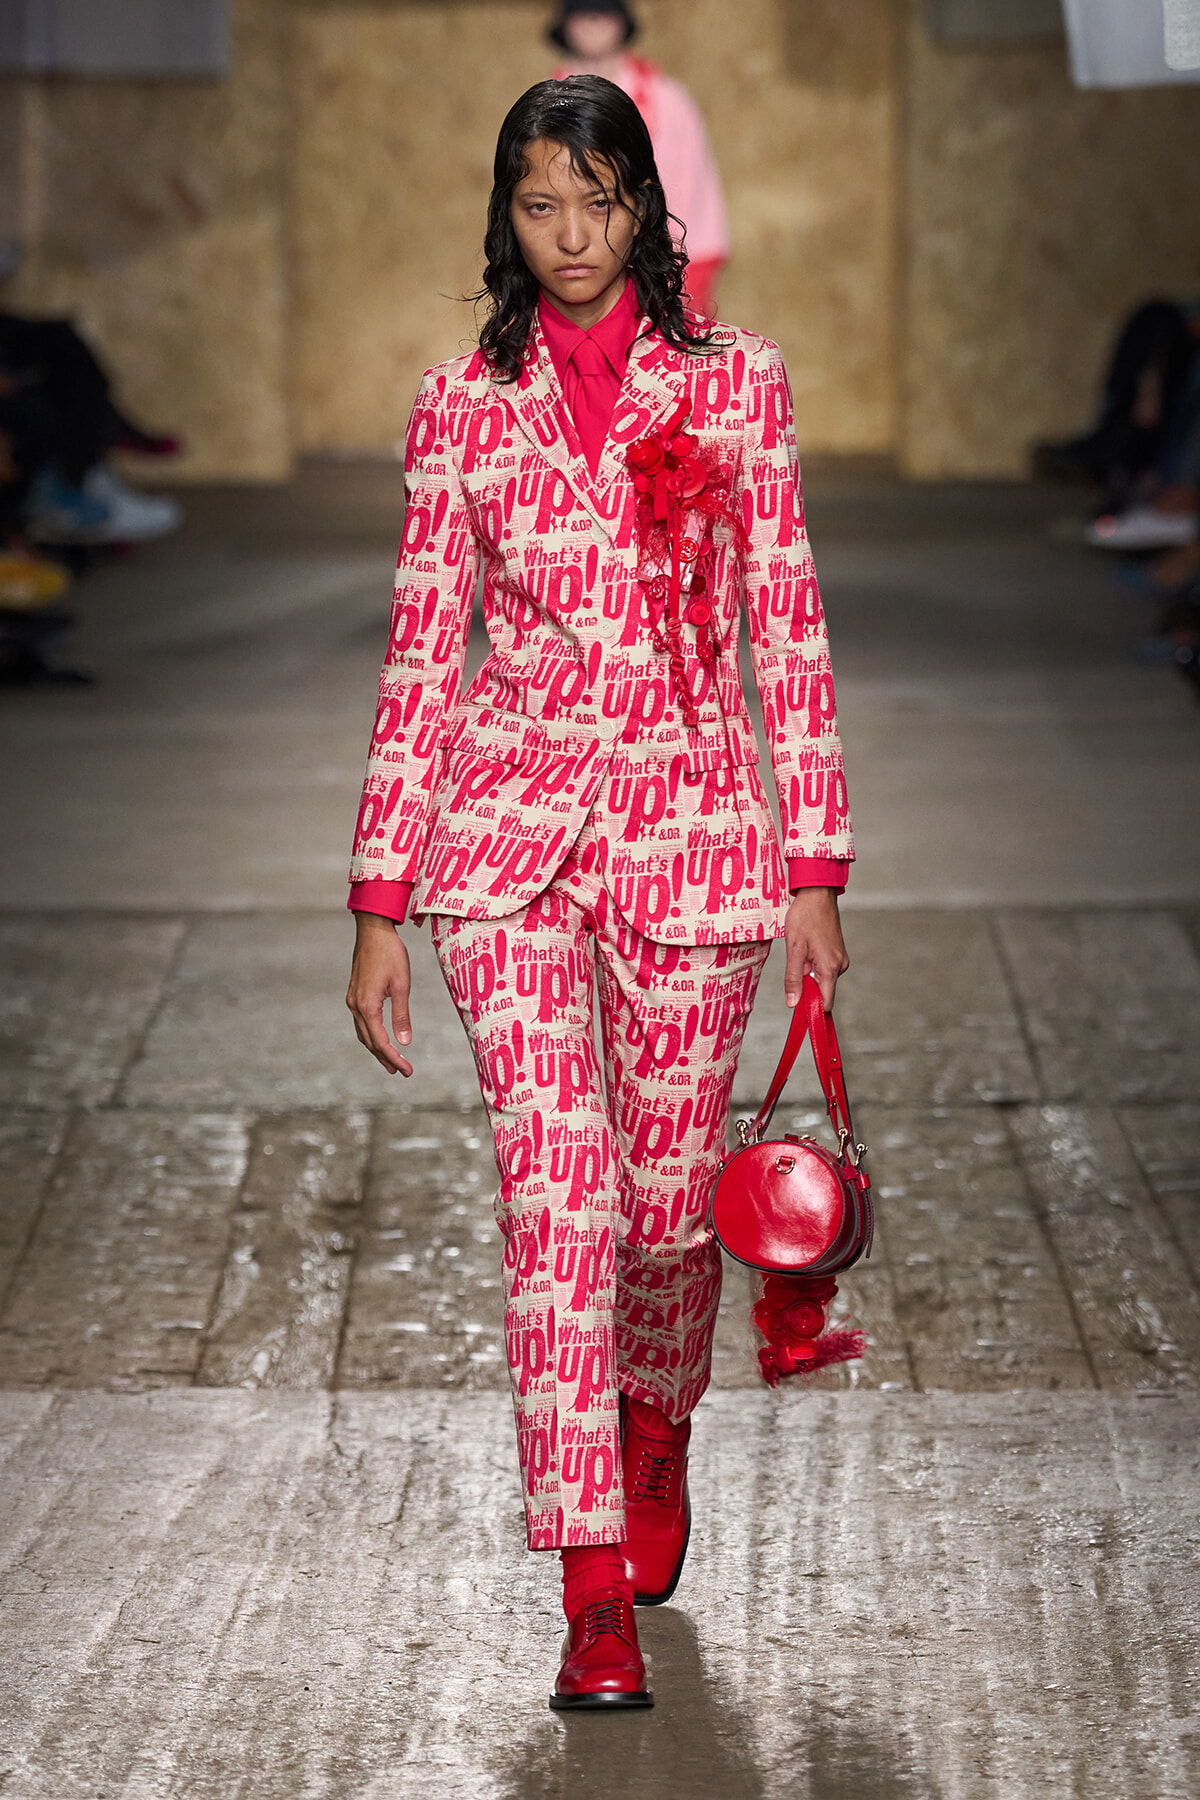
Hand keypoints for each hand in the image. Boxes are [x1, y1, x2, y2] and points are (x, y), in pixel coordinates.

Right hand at [346, 913, 413, 1075]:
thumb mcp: (402, 985)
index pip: (380, 1042)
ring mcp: (352, 1000)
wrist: (373, 930)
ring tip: (390, 1061)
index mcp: (367, 1006)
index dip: (394, 1058)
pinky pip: (361, 1022)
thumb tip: (404, 1042)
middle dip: (385, 1058)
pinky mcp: (354, 993)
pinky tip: (379, 1037)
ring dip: (377, 1048)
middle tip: (400, 1072)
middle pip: (369, 1041)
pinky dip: (371, 1034)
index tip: (407, 1071)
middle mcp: (355, 1006)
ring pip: (363, 1033)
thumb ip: (401, 1015)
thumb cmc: (390, 954)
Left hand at [783, 888, 848, 1013]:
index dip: (811, 1008)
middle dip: (806, 984)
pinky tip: (807, 946)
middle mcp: (840, 966)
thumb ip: (793, 978)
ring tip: (801, 949)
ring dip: (808, 971)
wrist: (817, 893)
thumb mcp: (794, 949)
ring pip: (822, 978)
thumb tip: (793, 1003)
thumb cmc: (805, 917)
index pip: (825, 1003)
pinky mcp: (838, 952)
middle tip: (796, 961)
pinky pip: (824, 967)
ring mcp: (840, 959)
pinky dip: (813, 963)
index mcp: (830, 968)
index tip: (797, 1004)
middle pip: (822, 991)